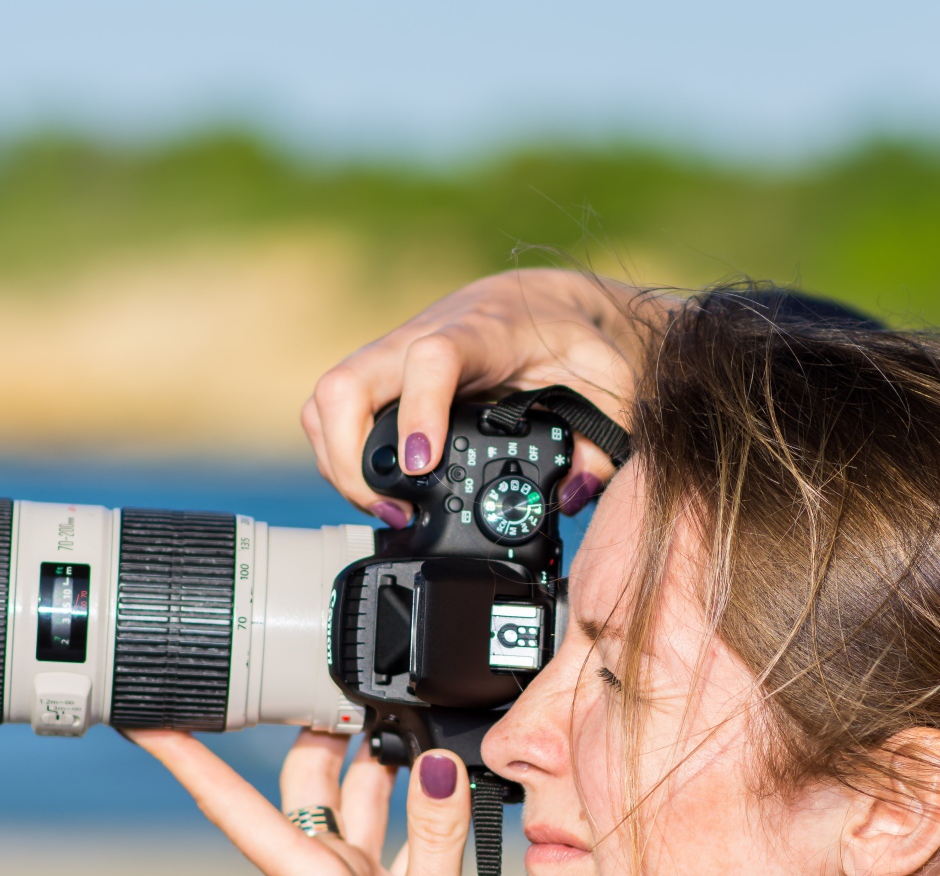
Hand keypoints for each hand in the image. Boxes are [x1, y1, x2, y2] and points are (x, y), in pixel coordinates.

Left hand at [128, 728, 476, 875]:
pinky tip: (441, 787)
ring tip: (399, 711)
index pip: (230, 802)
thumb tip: (435, 765)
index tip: (144, 711)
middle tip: (335, 671)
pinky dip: (415, 803)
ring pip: (352, 800)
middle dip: (312, 725)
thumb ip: (436, 843)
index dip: (184, 754)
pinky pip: (393, 834)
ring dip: (371, 758)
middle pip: (302, 781)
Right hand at [303, 268, 666, 525]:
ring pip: (328, 400)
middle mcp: (422, 337)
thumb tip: (570, 494)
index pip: (430, 359)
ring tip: (385, 509)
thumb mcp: (611, 387)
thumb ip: (602, 443)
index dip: (417, 410)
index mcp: (483, 333)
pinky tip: (375, 490)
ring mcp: (392, 356)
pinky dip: (339, 456)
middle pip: (347, 382)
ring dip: (338, 463)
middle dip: (350, 456)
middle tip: (392, 509)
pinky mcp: (380, 378)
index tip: (421, 464)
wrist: (547, 301)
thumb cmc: (575, 341)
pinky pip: (332, 412)